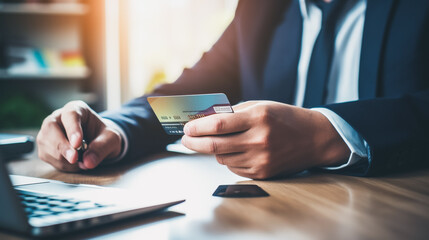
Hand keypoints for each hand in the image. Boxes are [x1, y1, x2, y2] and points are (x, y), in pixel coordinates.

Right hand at [37, 101, 121, 171]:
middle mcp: (58, 118)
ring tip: (82, 160)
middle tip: (74, 158)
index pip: (70, 115)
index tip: (77, 144)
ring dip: (64, 158)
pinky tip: (74, 163)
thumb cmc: (103, 136)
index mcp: (76, 109)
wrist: (98, 143)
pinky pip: (48, 157)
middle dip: (62, 146)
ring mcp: (48, 132)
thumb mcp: (111, 139)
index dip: (72, 129)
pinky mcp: (45, 147)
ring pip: (47, 145)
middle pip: (51, 128)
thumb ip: (102, 147)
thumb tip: (88, 162)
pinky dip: (62, 164)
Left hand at [181, 101, 349, 178]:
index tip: (186, 128)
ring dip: (214, 150)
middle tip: (185, 139)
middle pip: (215, 146)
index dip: (198, 127)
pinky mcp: (262, 173)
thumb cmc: (285, 118)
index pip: (219, 125)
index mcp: (258, 118)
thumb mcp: (261, 106)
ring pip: (222, 158)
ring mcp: (261, 159)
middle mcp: (259, 140)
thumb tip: (206, 120)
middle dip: (194, 143)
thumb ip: (234, 113)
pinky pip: (234, 167)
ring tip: (218, 141)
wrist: (314, 138)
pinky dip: (229, 159)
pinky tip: (238, 150)